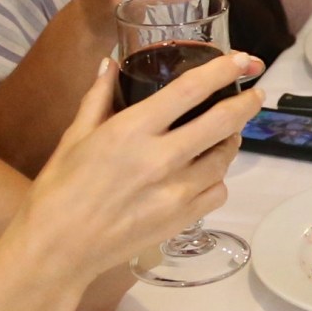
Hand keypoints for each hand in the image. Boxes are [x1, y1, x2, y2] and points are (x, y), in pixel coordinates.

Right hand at [8, 52, 261, 283]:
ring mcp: (176, 192)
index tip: (244, 59)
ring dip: (231, 140)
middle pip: (223, 122)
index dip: (223, 70)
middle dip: (246, 102)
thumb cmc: (59, 191)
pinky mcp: (183, 220)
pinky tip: (205, 172)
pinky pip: (218, 191)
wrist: (57, 251)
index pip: (191, 90)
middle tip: (254, 93)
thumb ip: (99, 97)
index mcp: (132, 131)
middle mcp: (161, 158)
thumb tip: (111, 62)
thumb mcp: (74, 137)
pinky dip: (218, 178)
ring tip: (226, 133)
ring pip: (224, 158)